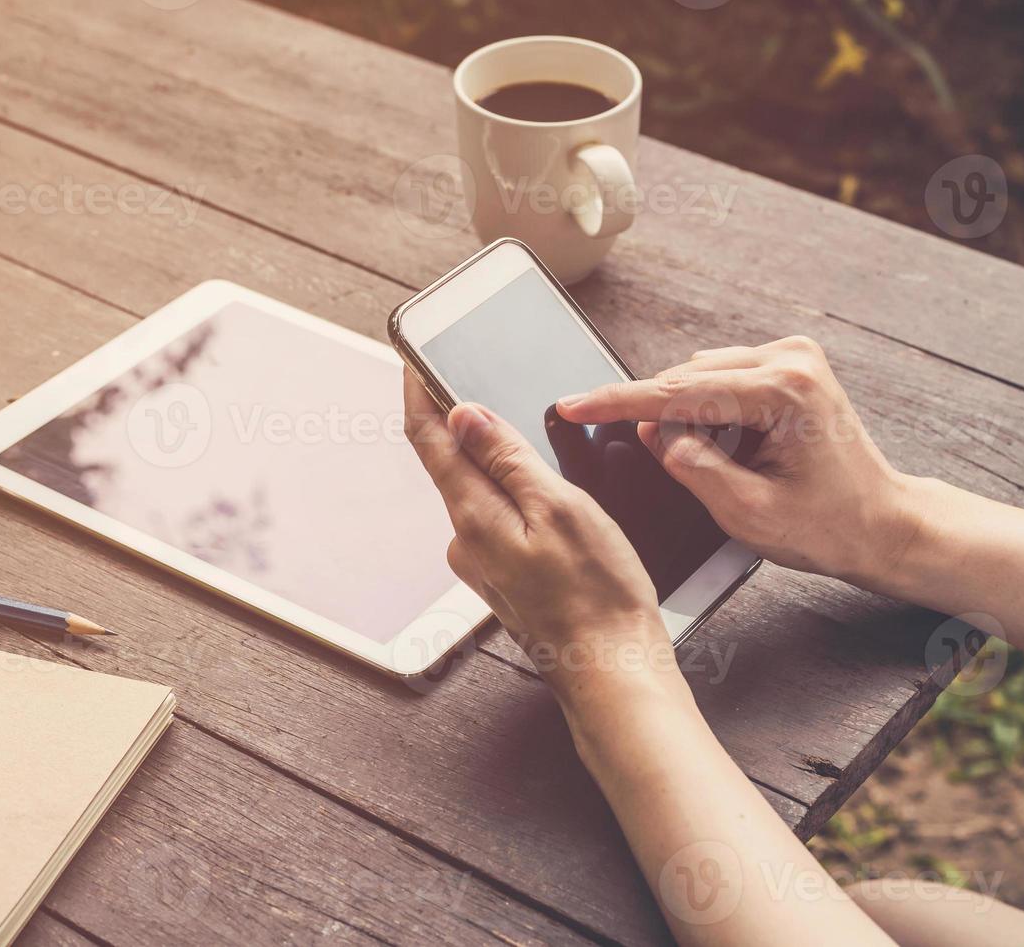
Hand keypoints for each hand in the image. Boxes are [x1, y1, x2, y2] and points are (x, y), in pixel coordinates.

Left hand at [402, 372, 677, 700]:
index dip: (418, 390)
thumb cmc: (596, 594)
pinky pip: (497, 516)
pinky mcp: (504, 575)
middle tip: (473, 373)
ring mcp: (482, 560)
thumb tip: (463, 413)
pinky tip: (544, 494)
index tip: (413, 355)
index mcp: (473, 515)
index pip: (428, 437)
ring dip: (492, 458)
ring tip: (523, 432)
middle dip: (460, 418)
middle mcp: (465, 538)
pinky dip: (511, 492)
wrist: (610, 667)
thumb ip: (507, 457)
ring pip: (478, 490)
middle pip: (450, 460)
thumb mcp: (557, 507)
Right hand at [555, 337, 917, 586]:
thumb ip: (692, 466)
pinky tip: (734, 450)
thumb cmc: (828, 526)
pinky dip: (710, 414)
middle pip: (687, 381)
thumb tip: (655, 431)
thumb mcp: (747, 512)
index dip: (618, 402)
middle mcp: (790, 360)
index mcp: (784, 391)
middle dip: (658, 418)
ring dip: (689, 419)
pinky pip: (721, 380)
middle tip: (663, 465)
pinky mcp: (789, 365)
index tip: (574, 403)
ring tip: (728, 468)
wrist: (882, 523)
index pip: (679, 393)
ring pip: (700, 379)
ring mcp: (792, 357)